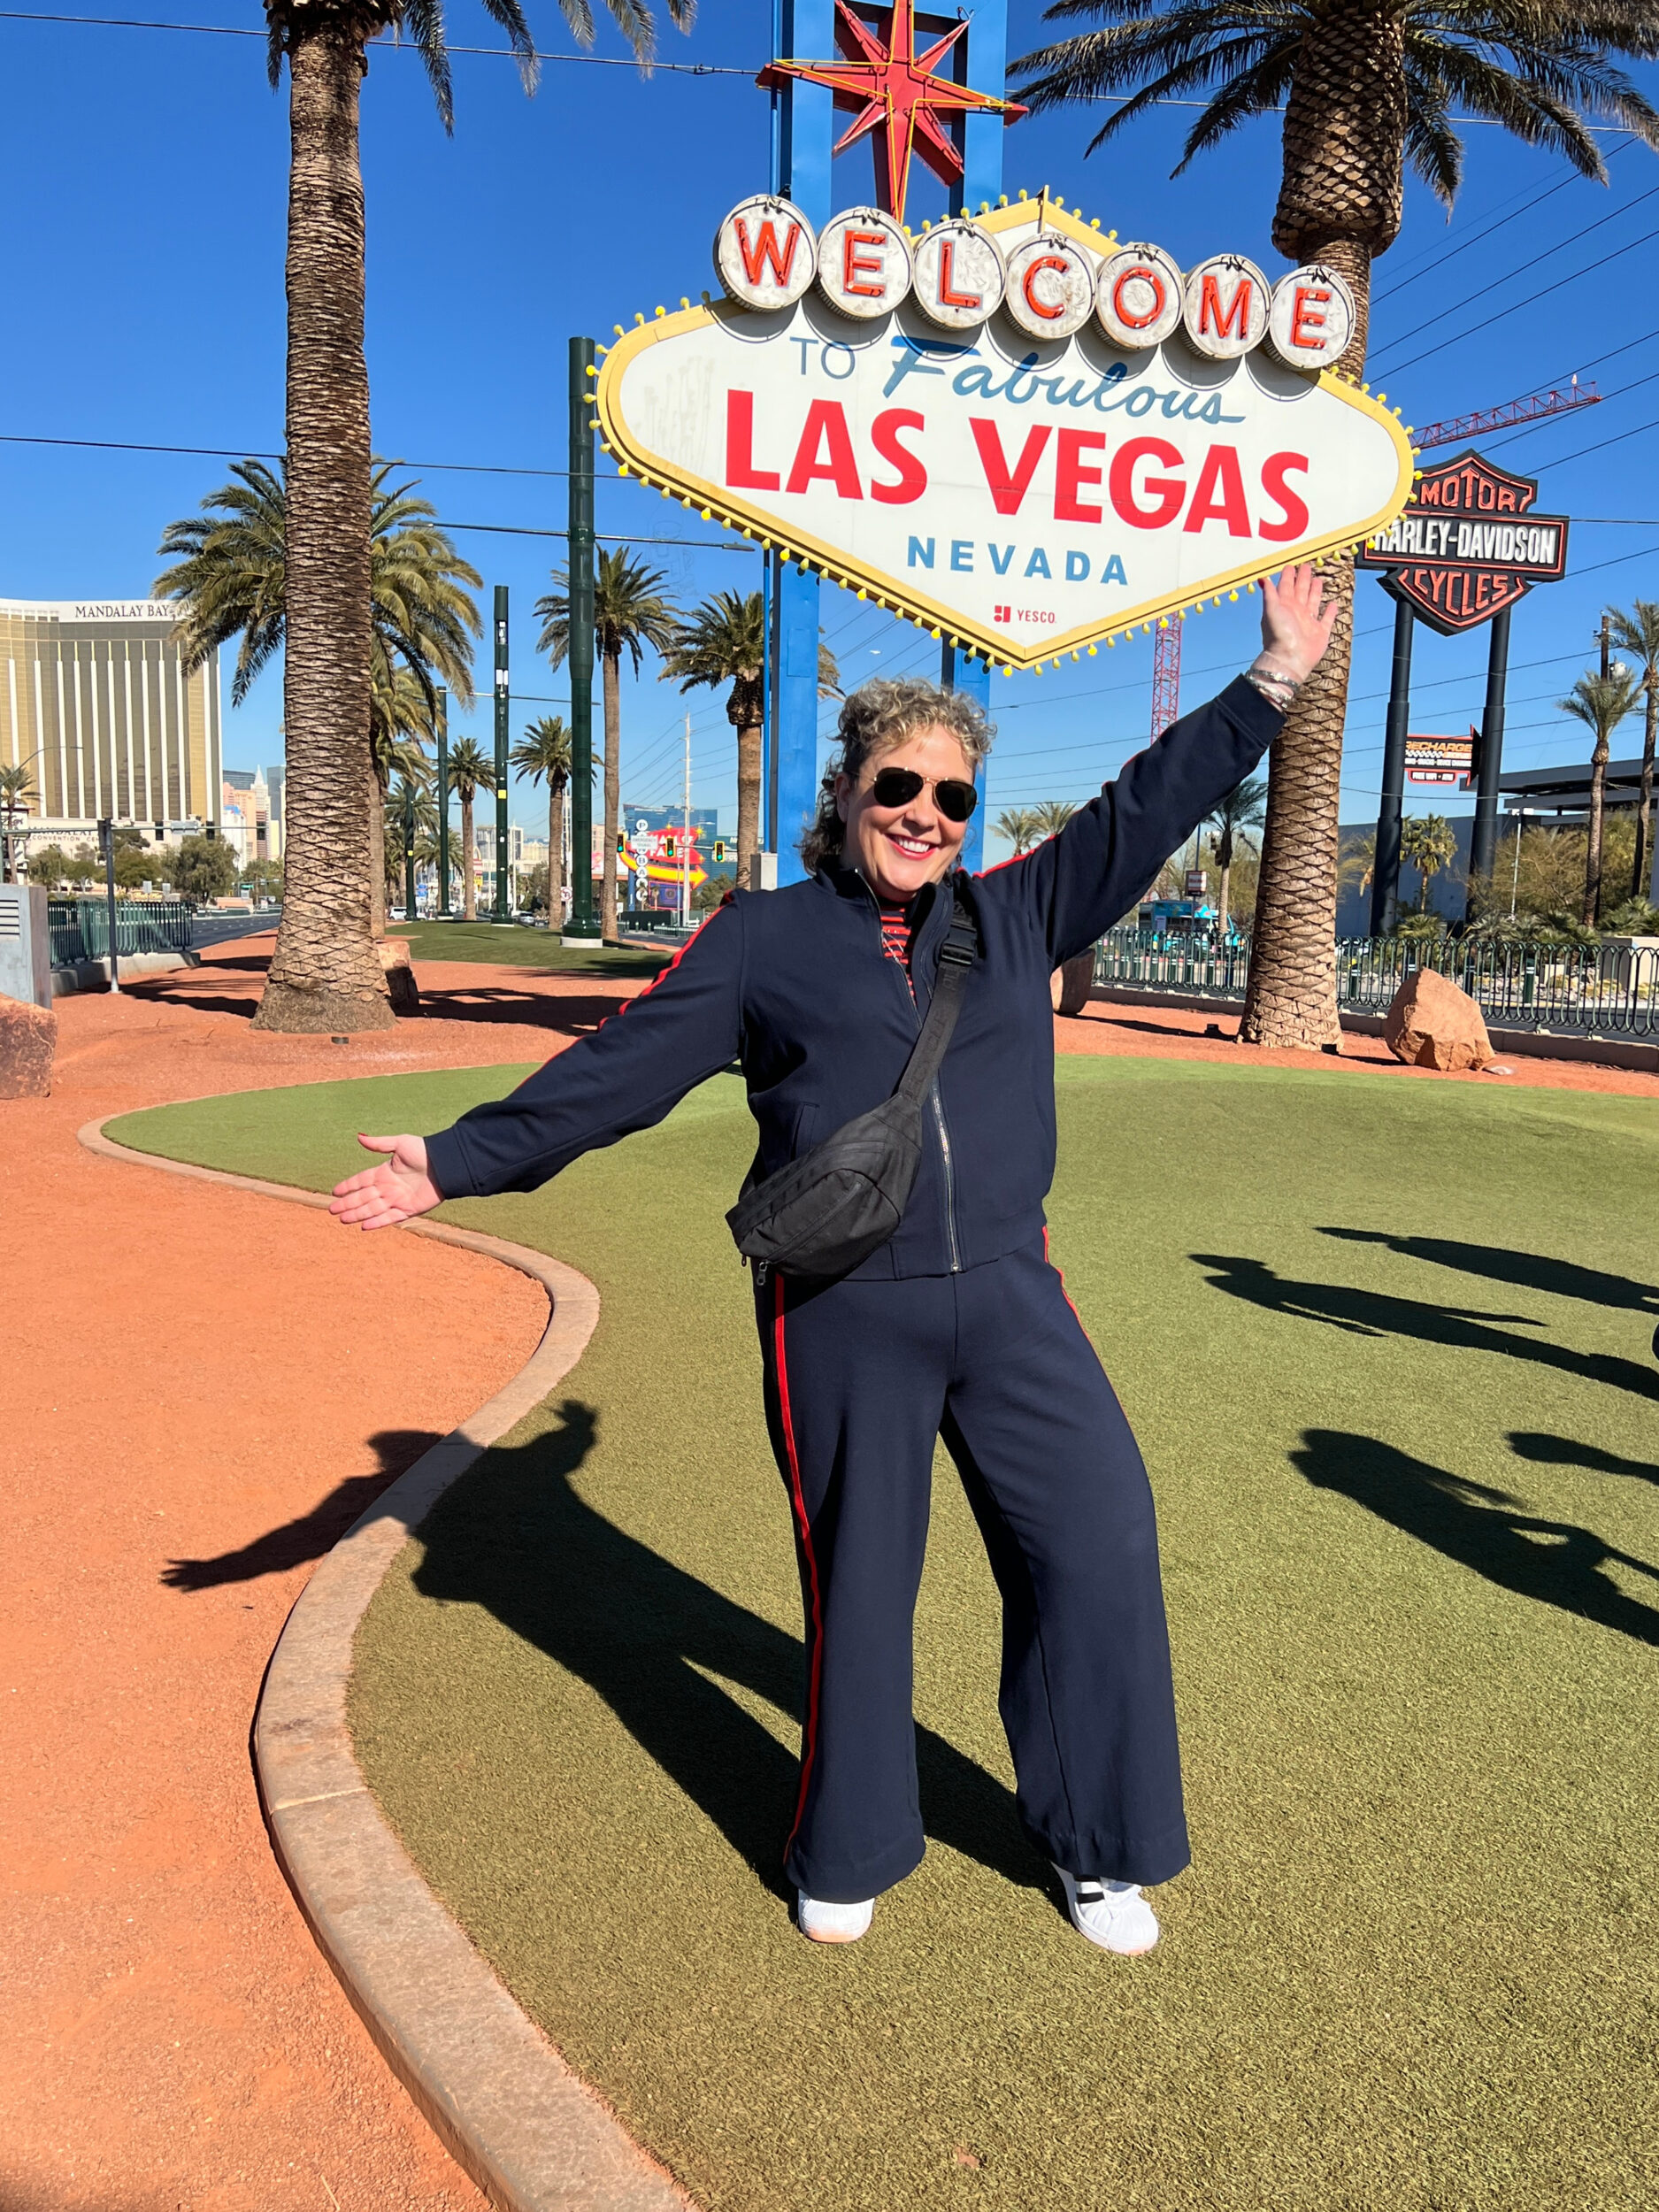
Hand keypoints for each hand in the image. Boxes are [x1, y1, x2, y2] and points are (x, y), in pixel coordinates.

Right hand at [329, 1133, 441, 1231]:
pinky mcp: (409, 1209)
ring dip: (357, 1214)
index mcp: (385, 1172)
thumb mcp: (399, 1143)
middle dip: (347, 1204)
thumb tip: (358, 1137)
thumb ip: (379, 1143)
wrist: (445, 1164)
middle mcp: (389, 1187)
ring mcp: (398, 1199)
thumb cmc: (424, 1151)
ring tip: (342, 1219)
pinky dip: (377, 1222)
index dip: (348, 1186)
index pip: (361, 1181)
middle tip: (332, 1210)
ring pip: (372, 1209)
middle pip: (363, 1197)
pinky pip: (389, 1217)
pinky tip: (363, 1226)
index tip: (334, 1192)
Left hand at [1257, 562, 1338, 682]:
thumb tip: (1263, 578)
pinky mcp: (1320, 632)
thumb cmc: (1278, 635)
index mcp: (1284, 606)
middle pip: (1301, 591)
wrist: (1290, 659)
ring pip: (1313, 602)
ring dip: (1315, 591)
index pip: (1286, 586)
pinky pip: (1326, 619)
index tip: (1291, 565)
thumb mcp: (1271, 610)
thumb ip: (1269, 593)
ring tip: (1318, 581)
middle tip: (1307, 566)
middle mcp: (1296, 612)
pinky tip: (1332, 604)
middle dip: (1303, 579)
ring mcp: (1308, 623)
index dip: (1288, 575)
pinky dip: (1330, 612)